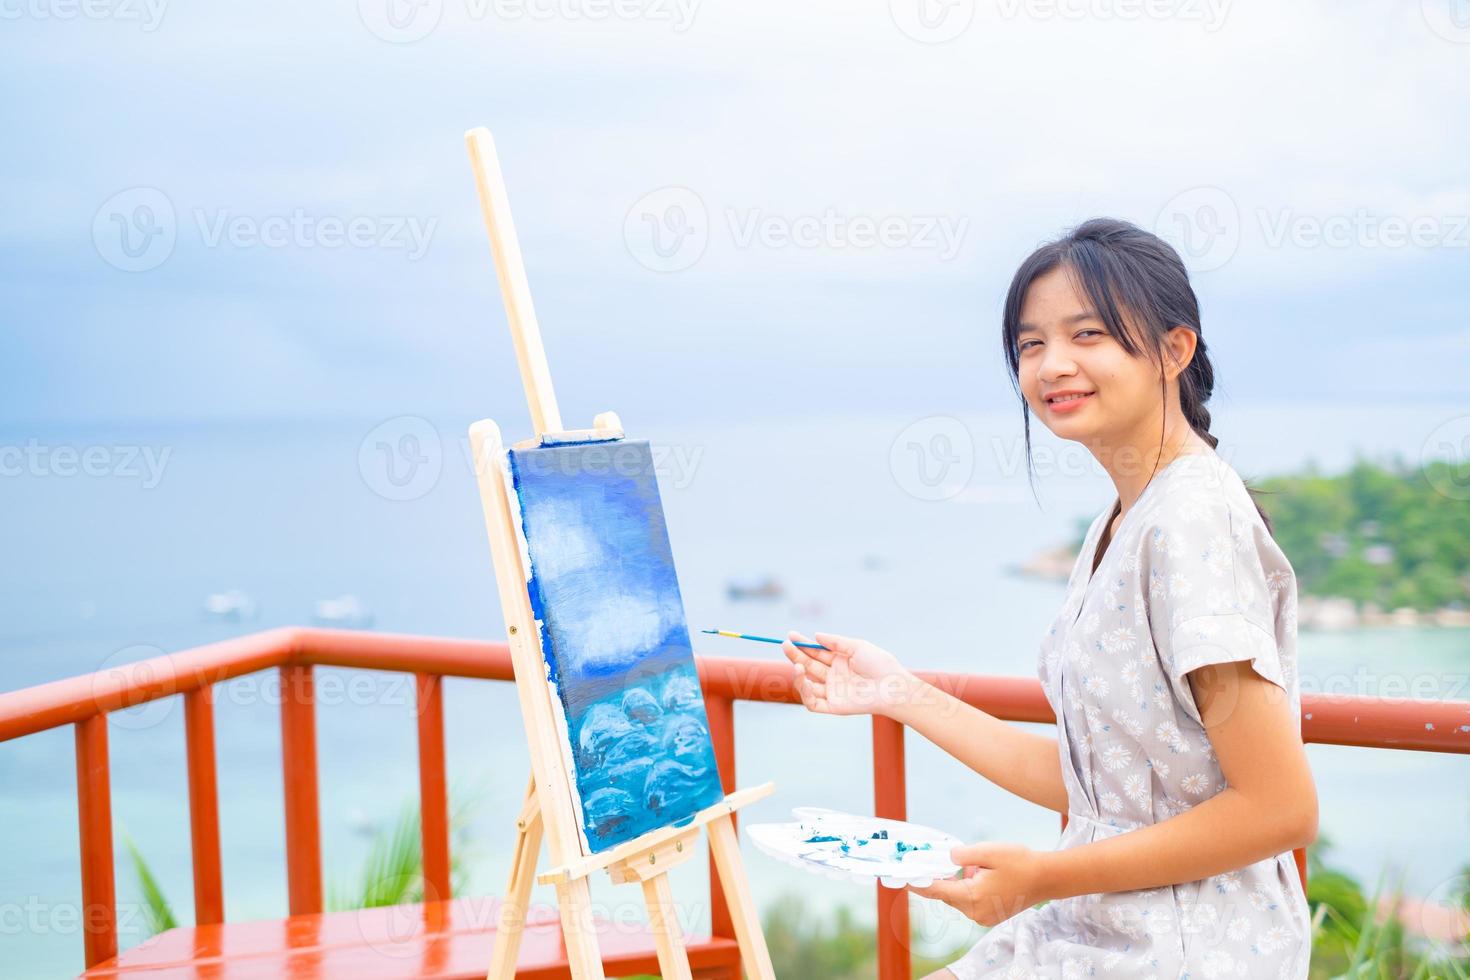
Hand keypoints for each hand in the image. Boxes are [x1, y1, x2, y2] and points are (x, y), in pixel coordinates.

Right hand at [780, 630, 919, 717]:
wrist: (892, 687)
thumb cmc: (880, 665)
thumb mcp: (857, 646)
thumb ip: (835, 642)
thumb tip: (815, 635)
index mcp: (840, 661)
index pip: (816, 652)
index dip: (802, 644)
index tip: (791, 635)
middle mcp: (834, 676)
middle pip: (808, 665)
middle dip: (795, 655)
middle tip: (785, 644)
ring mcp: (832, 692)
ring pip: (807, 685)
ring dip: (798, 674)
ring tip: (797, 664)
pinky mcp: (833, 706)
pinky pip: (812, 703)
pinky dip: (804, 693)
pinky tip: (803, 679)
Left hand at [906, 842, 1053, 927]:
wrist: (1046, 878)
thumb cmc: (1019, 862)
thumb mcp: (988, 852)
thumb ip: (962, 855)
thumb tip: (946, 857)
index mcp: (972, 897)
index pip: (936, 890)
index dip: (918, 883)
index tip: (903, 878)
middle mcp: (975, 912)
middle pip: (947, 894)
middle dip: (945, 876)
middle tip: (949, 859)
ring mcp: (983, 917)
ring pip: (959, 897)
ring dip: (961, 881)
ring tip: (980, 865)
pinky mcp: (990, 916)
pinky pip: (970, 901)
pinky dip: (970, 888)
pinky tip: (984, 874)